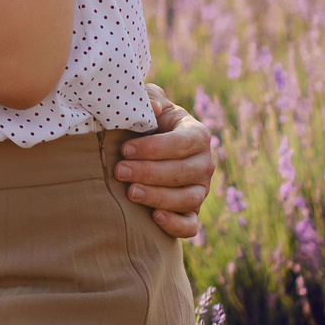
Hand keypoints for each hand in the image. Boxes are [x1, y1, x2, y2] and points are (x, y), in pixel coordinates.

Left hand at [117, 83, 217, 239]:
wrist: (145, 148)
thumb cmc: (147, 122)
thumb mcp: (149, 104)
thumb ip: (151, 99)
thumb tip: (154, 109)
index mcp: (197, 135)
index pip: (183, 143)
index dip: (155, 148)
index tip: (126, 149)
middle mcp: (204, 164)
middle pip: (185, 172)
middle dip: (150, 172)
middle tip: (120, 171)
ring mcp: (200, 190)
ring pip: (188, 199)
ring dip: (159, 197)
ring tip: (130, 192)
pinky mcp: (191, 212)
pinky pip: (191, 225)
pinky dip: (176, 225)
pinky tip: (155, 218)